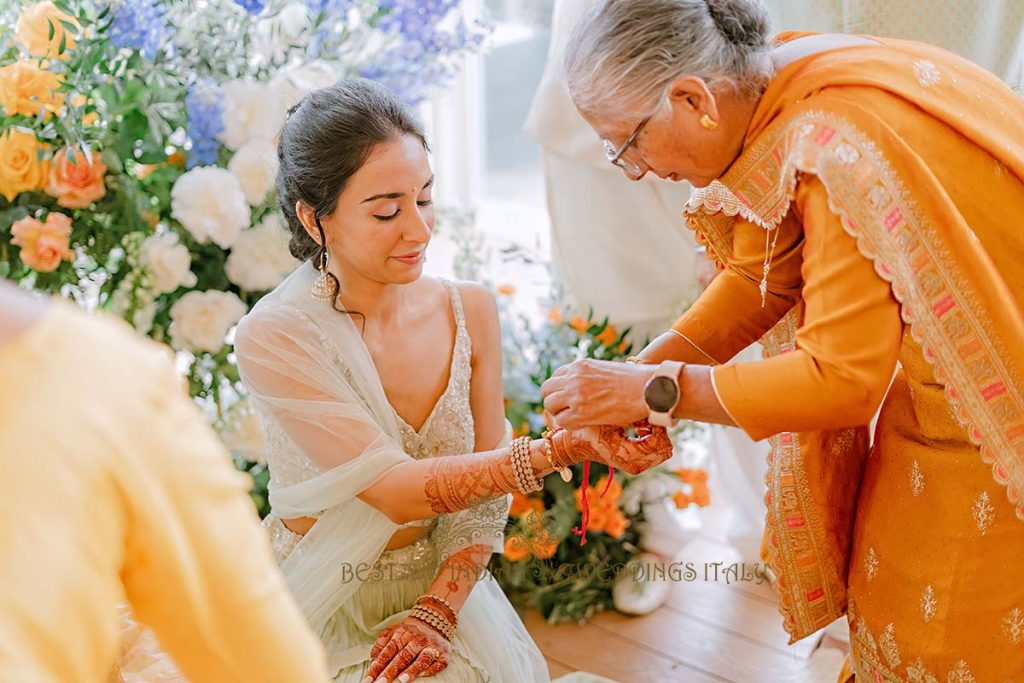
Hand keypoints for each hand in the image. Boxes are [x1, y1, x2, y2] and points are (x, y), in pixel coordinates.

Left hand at [364, 617, 450, 682]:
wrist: (436, 618)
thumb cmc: (410, 630)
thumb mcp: (393, 631)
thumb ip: (382, 643)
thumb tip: (373, 659)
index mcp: (402, 634)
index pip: (388, 652)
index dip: (378, 666)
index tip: (369, 680)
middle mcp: (417, 640)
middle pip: (403, 657)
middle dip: (390, 671)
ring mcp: (431, 646)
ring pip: (422, 659)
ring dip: (412, 670)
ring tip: (401, 681)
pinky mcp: (444, 653)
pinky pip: (439, 662)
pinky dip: (432, 669)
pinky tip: (424, 675)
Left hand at [541, 359, 655, 428]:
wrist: (648, 388)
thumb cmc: (636, 381)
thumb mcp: (607, 370)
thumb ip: (592, 377)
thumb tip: (592, 389)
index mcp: (580, 365)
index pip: (556, 376)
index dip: (560, 390)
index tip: (567, 399)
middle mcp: (574, 377)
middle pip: (546, 390)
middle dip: (554, 401)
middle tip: (565, 411)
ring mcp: (575, 394)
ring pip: (549, 405)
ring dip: (558, 414)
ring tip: (573, 420)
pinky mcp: (580, 411)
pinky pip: (561, 421)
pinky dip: (568, 426)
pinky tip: (581, 426)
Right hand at [551, 422, 673, 475]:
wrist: (579, 444)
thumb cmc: (589, 429)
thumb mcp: (607, 419)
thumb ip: (630, 417)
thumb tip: (652, 411)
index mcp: (626, 455)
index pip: (658, 442)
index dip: (656, 426)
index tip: (645, 416)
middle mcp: (634, 465)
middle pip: (665, 448)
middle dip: (658, 431)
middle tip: (644, 419)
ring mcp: (637, 467)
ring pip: (663, 450)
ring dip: (656, 435)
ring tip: (641, 424)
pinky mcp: (638, 465)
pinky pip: (658, 452)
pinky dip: (653, 439)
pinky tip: (640, 430)